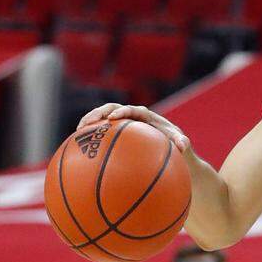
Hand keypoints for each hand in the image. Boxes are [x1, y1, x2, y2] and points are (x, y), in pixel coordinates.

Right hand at [77, 103, 191, 153]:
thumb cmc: (177, 147)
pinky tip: (80, 148)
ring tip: (77, 132)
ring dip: (90, 122)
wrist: (172, 151)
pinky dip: (92, 138)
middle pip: (112, 110)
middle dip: (99, 113)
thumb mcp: (182, 145)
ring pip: (104, 120)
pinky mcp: (118, 135)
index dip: (122, 112)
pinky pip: (103, 134)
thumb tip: (184, 146)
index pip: (132, 110)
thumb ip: (183, 142)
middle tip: (87, 123)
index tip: (112, 119)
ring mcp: (124, 125)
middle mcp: (133, 118)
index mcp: (147, 117)